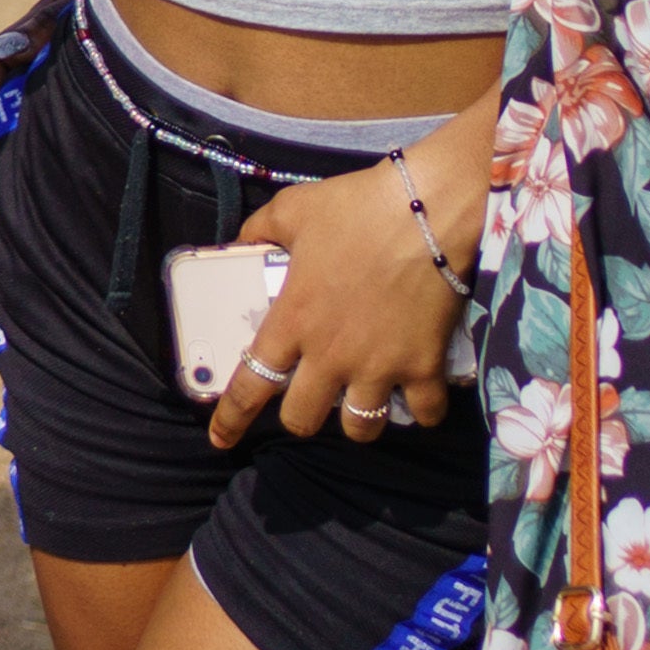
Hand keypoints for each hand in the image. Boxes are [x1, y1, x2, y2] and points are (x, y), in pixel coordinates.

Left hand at [205, 165, 463, 450]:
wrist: (427, 211)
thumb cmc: (355, 209)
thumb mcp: (292, 210)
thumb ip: (260, 230)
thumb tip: (243, 241)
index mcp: (292, 322)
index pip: (250, 385)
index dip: (231, 418)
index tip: (221, 439)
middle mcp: (330, 355)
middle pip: (303, 420)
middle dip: (301, 418)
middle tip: (311, 400)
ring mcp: (379, 366)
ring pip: (361, 428)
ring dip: (358, 421)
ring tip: (362, 402)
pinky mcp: (424, 366)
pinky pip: (424, 413)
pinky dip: (422, 411)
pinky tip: (418, 397)